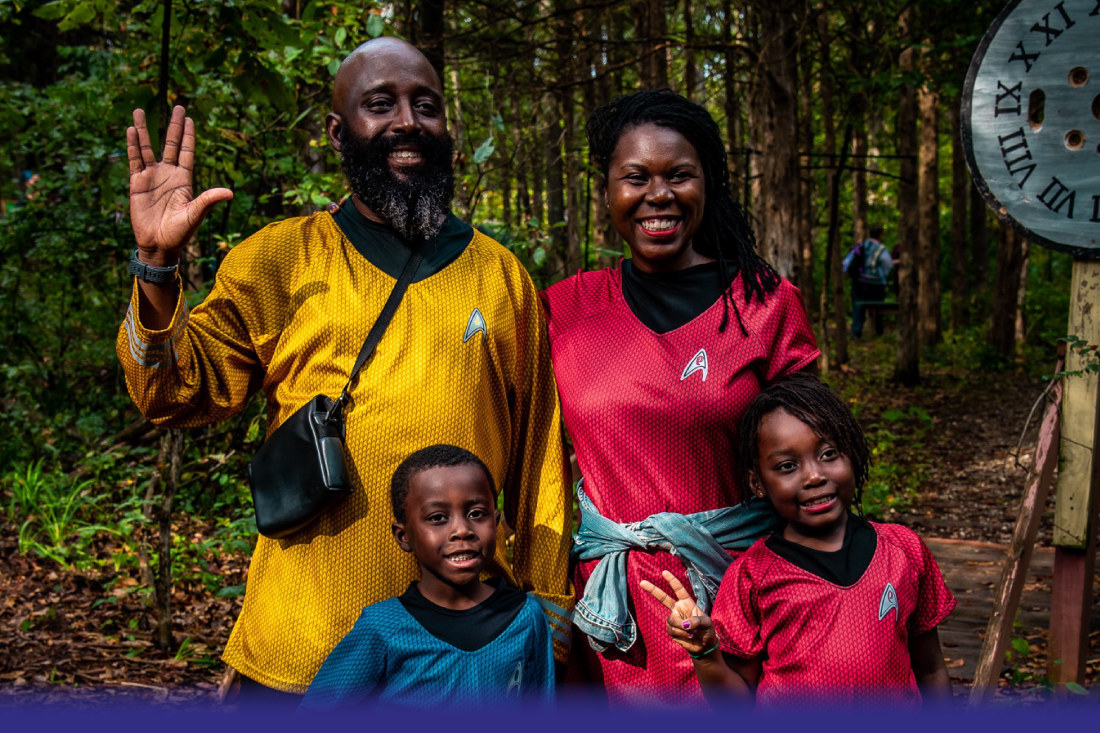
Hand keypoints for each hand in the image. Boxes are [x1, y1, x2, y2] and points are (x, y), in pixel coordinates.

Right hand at [127, 105, 232, 265]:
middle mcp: (169, 174)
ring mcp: (152, 177)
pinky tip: (131, 130)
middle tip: (177, 106)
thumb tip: (230, 192)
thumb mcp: (195, 214)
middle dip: (174, 126)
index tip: (189, 118)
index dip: (188, 136)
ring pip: (148, 148)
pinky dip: (132, 145)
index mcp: (185, 179)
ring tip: (140, 110)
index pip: (187, 152)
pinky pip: (134, 160)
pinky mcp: (137, 183)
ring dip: (145, 130)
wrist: (158, 244)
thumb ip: (208, 200)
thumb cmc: (180, 233)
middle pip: (171, 144)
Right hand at [640, 570, 718, 657]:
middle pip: (663, 598)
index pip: (679, 590)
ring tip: (692, 633)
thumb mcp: (706, 622)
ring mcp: (673, 620)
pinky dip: (682, 634)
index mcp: (687, 603)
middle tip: (642, 582)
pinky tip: (689, 637)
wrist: (704, 645)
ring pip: (671, 620)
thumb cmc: (707, 630)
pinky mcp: (671, 631)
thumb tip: (684, 624)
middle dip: (652, 590)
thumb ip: (696, 621)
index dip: (672, 581)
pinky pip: (673, 630)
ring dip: (682, 627)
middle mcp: (678, 609)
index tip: (664, 572)